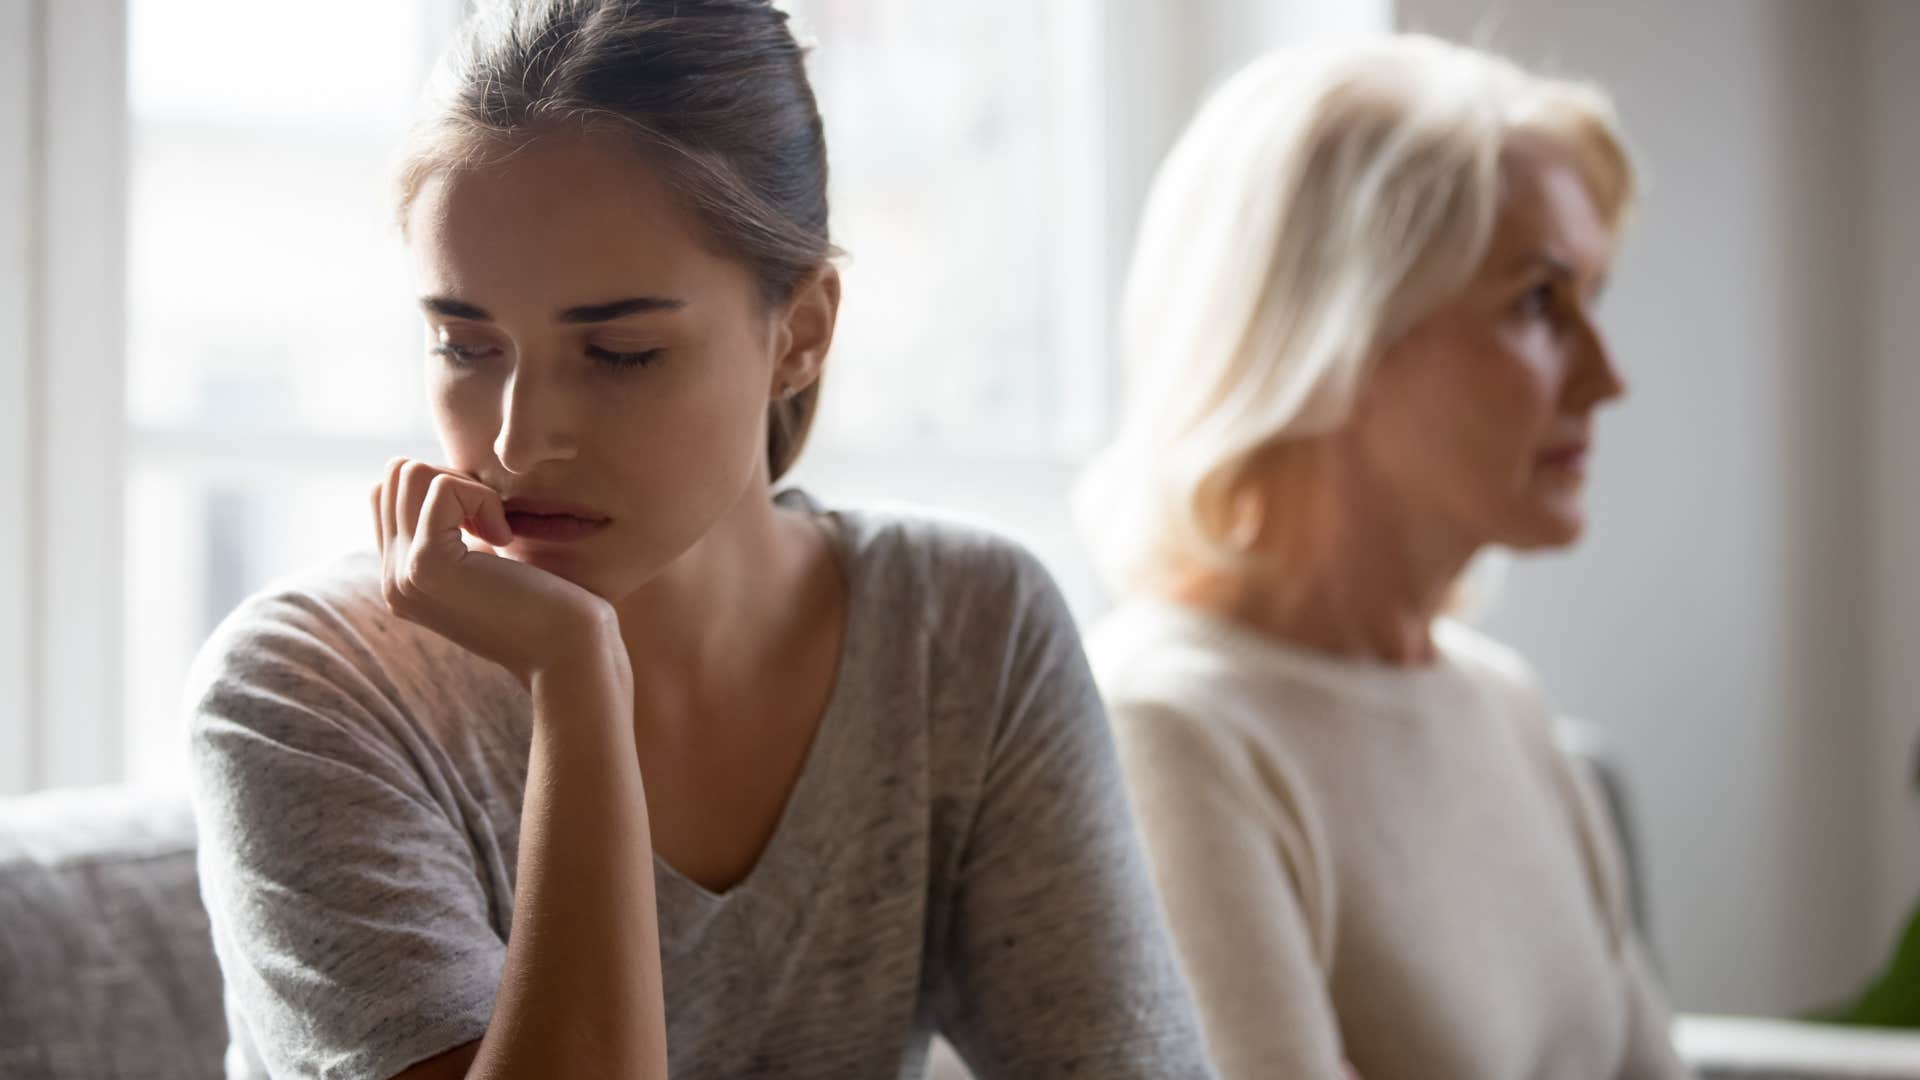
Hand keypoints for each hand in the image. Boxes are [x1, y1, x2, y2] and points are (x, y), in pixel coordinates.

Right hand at [370, 458, 623, 686]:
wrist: (567, 653)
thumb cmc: (545, 605)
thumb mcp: (486, 564)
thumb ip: (452, 533)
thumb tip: (435, 476)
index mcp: (401, 578)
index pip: (387, 493)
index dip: (442, 488)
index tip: (484, 523)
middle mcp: (391, 579)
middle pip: (395, 475)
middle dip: (453, 479)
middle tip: (494, 523)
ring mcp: (401, 574)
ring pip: (408, 472)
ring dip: (466, 487)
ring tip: (498, 531)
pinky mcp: (428, 565)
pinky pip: (441, 487)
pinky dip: (482, 498)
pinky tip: (505, 538)